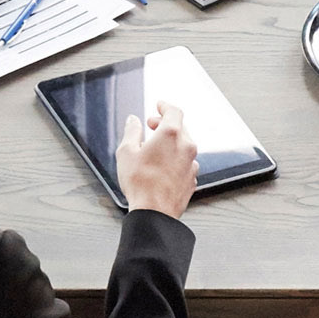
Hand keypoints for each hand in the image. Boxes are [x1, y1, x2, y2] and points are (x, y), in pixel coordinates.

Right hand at [115, 99, 199, 217]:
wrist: (154, 212)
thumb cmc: (140, 184)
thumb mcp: (126, 152)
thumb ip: (131, 131)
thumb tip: (133, 121)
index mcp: (171, 135)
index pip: (174, 111)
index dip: (165, 106)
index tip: (159, 105)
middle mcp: (186, 146)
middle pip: (180, 127)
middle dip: (165, 123)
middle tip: (151, 125)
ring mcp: (191, 163)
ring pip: (184, 145)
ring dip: (171, 142)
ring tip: (155, 148)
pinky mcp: (192, 178)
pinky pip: (185, 162)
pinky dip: (176, 158)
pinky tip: (163, 166)